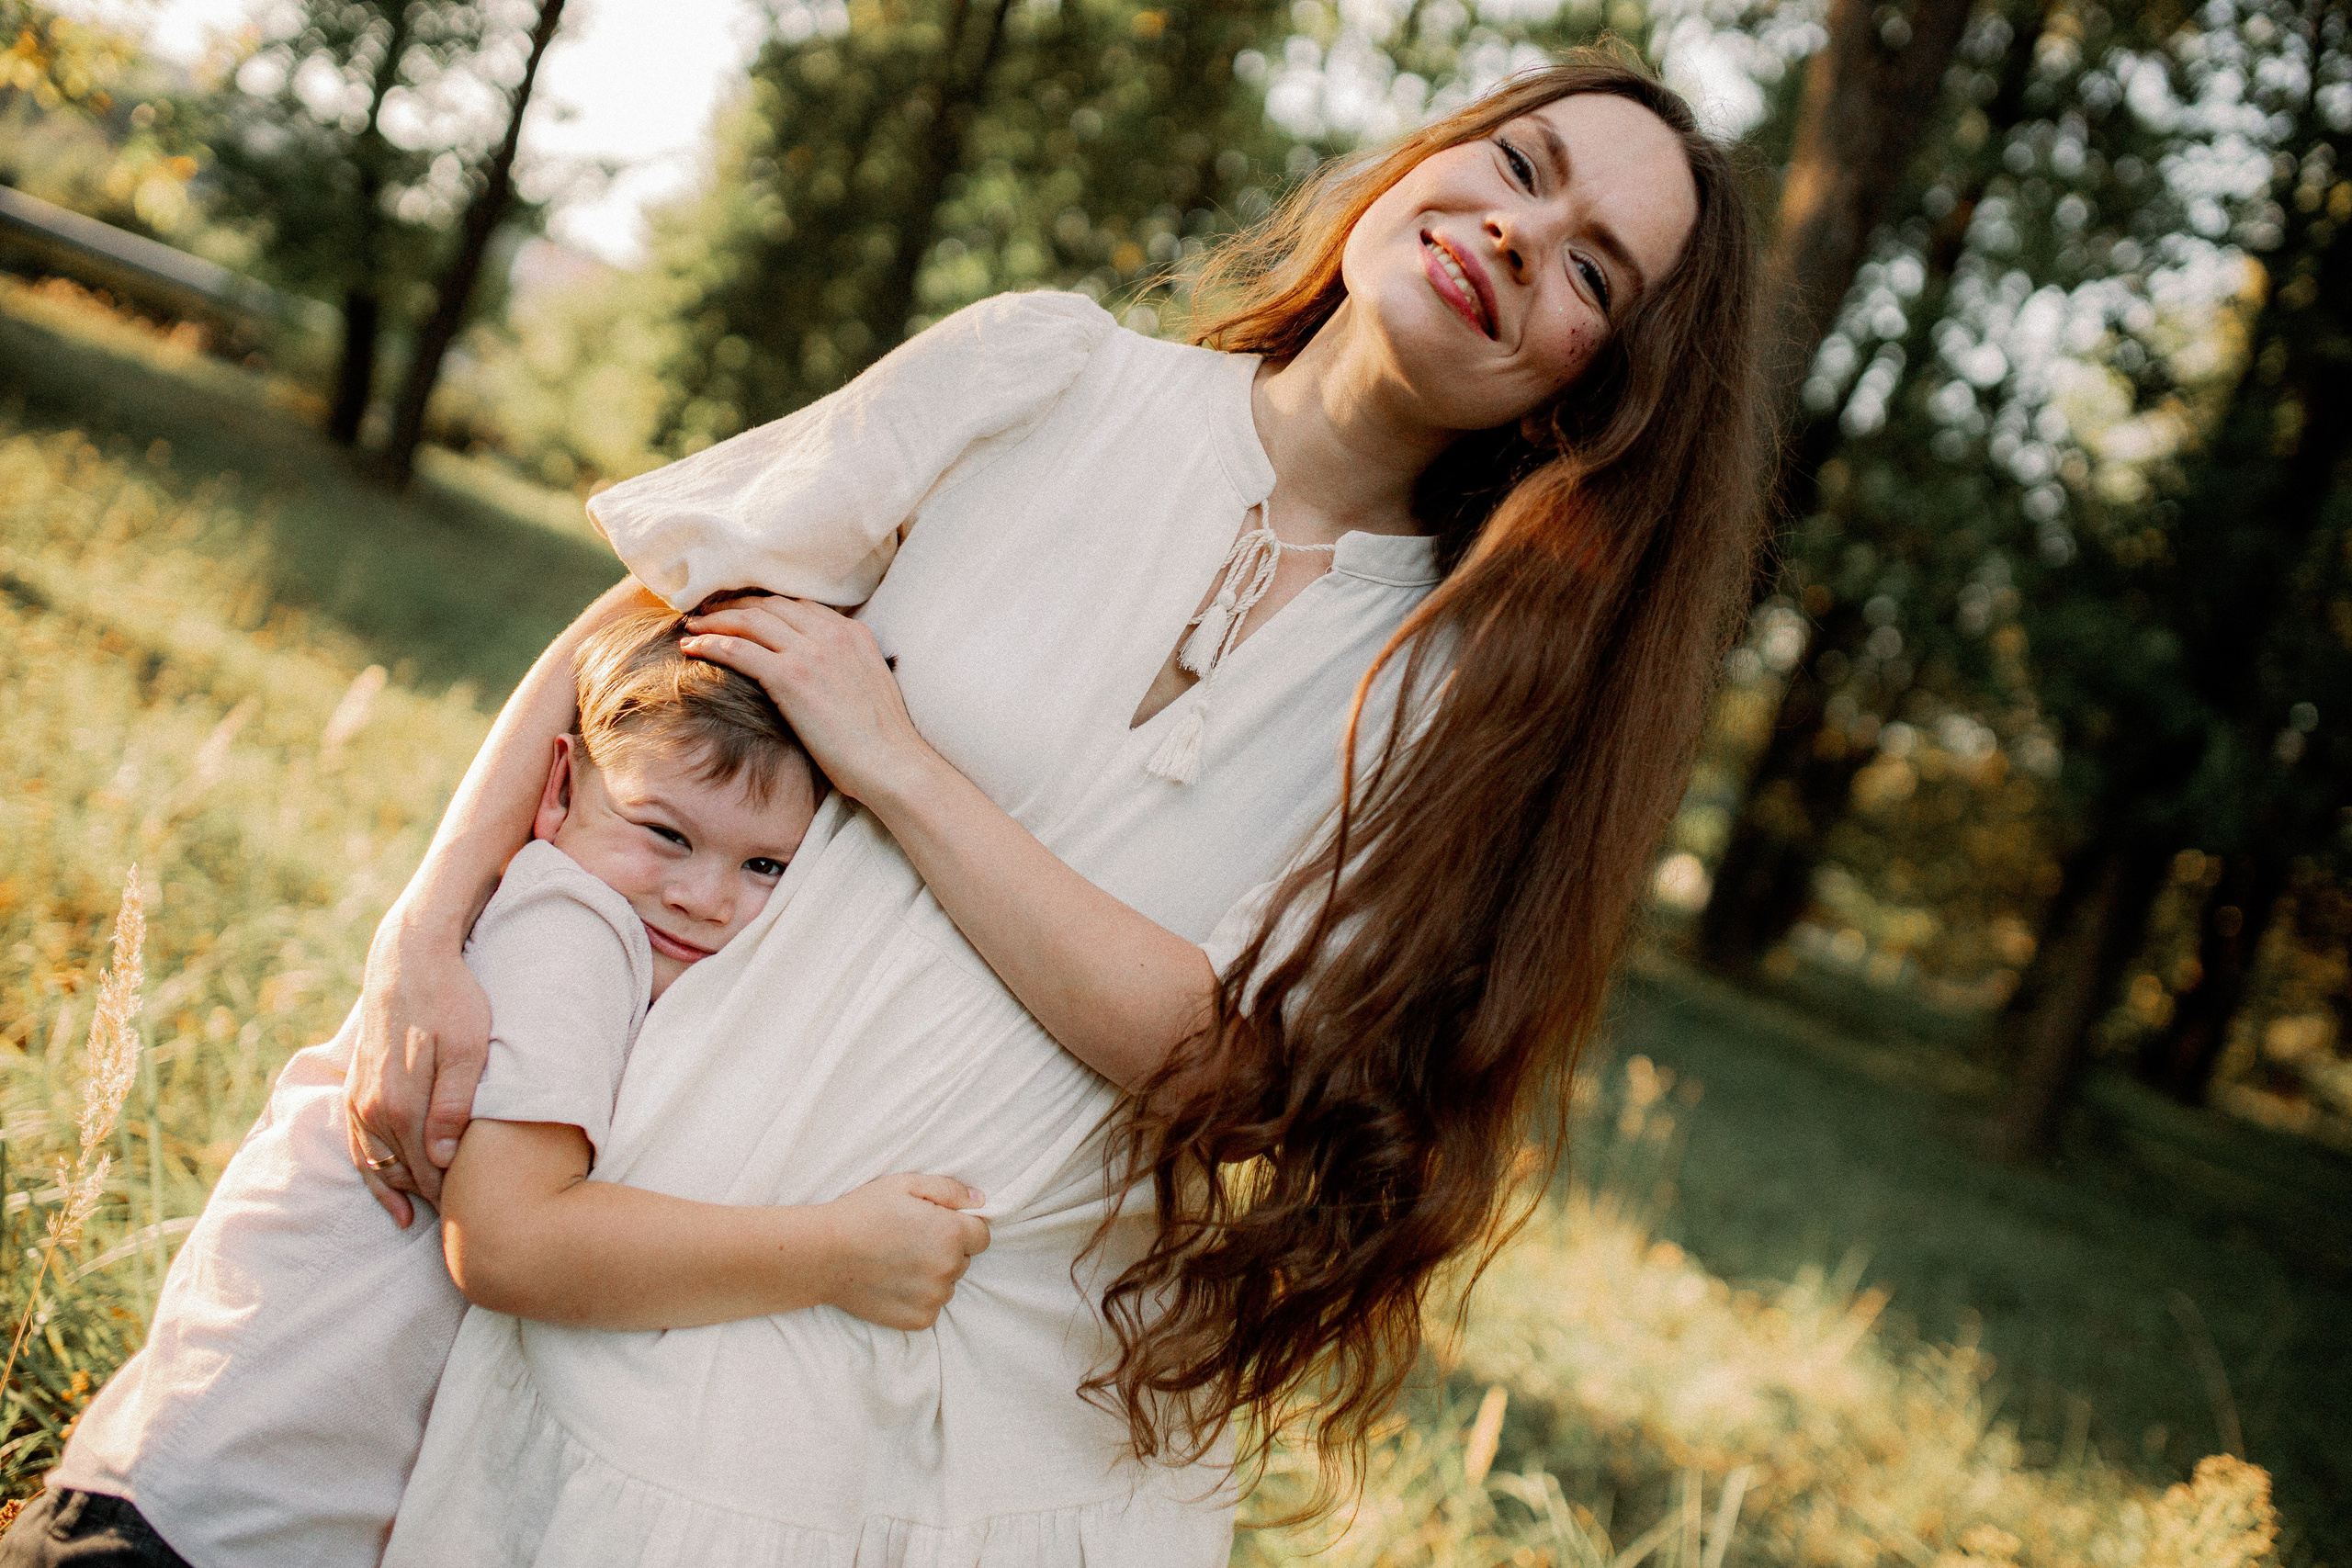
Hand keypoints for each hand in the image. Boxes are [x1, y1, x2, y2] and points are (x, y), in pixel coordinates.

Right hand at [346, 912, 491, 1225]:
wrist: (408, 960)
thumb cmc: (451, 1000)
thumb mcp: (468, 1048)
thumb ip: (454, 1104)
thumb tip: (441, 1157)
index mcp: (400, 1106)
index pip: (428, 1173)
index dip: (454, 1199)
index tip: (481, 1220)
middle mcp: (372, 1111)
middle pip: (403, 1175)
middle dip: (432, 1203)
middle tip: (466, 1231)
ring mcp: (358, 1102)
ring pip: (377, 1166)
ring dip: (400, 1194)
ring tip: (428, 1223)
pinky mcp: (355, 1090)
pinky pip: (359, 1147)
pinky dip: (373, 1174)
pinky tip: (390, 1197)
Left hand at [681, 598, 931, 805]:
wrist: (893, 764)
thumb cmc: (882, 741)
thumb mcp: (868, 686)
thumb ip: (844, 667)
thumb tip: (819, 676)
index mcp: (853, 633)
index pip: (798, 605)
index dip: (763, 605)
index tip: (741, 611)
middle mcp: (832, 633)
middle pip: (771, 605)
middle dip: (734, 605)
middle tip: (707, 612)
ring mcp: (812, 652)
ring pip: (750, 620)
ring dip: (716, 620)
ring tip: (693, 625)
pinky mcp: (791, 677)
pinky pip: (739, 649)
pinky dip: (710, 644)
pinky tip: (691, 647)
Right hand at [818, 1173, 990, 1330]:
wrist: (823, 1255)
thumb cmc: (863, 1213)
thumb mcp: (905, 1185)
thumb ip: (949, 1190)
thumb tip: (979, 1201)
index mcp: (951, 1234)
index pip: (982, 1236)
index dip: (961, 1228)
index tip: (935, 1226)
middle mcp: (948, 1269)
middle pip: (964, 1260)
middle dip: (946, 1250)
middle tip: (910, 1241)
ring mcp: (933, 1298)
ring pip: (947, 1284)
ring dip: (933, 1275)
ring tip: (897, 1262)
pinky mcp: (918, 1320)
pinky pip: (931, 1307)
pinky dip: (918, 1297)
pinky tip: (893, 1282)